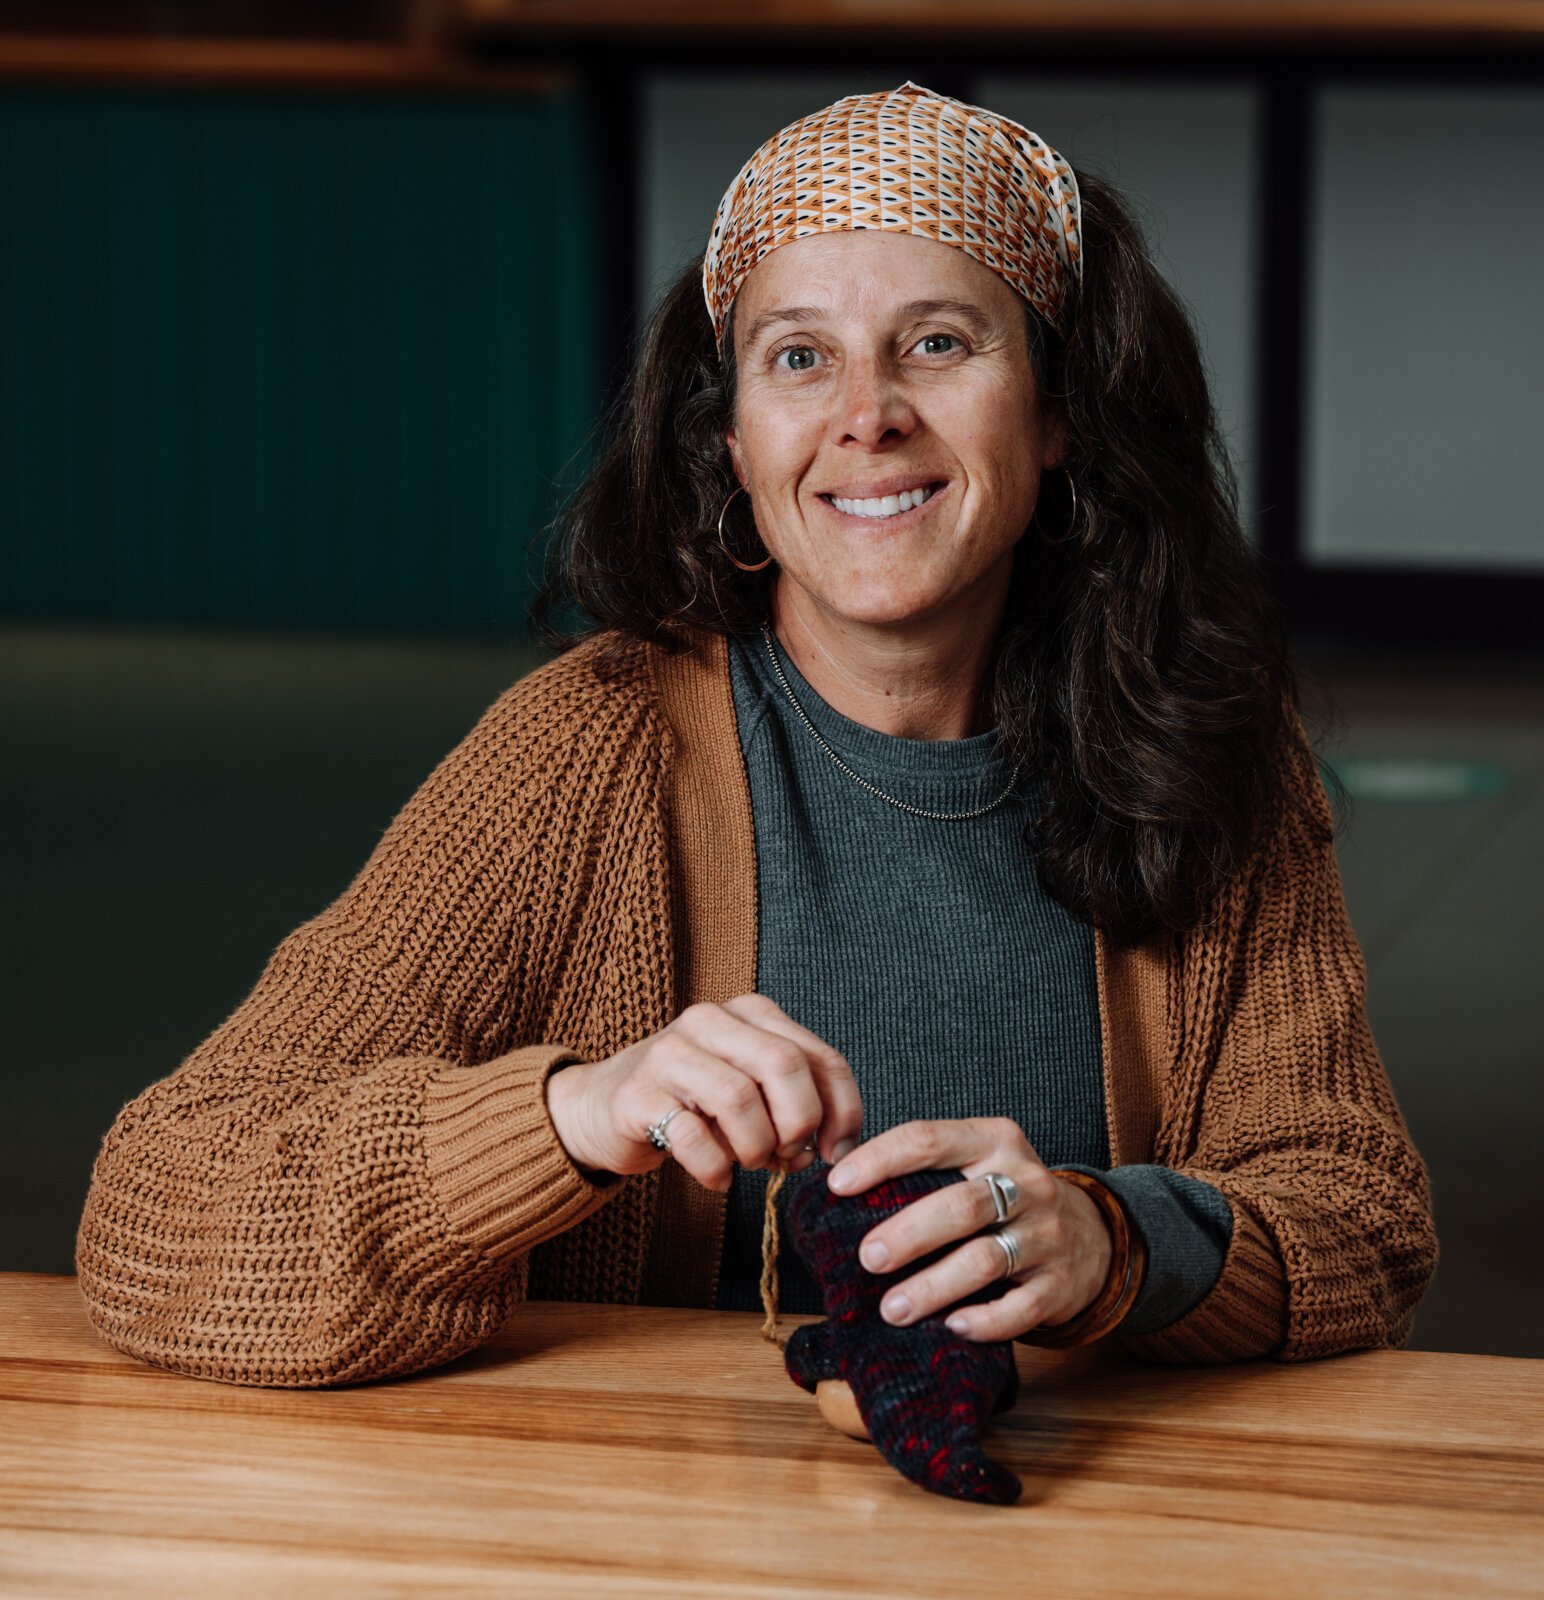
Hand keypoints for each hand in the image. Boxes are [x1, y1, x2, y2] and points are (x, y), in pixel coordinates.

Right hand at [544, 995, 862, 1190]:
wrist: (604, 1106)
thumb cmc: (693, 1100)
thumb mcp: (752, 1086)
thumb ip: (797, 1101)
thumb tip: (838, 1146)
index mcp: (750, 1012)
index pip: (821, 1057)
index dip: (842, 1111)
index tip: (835, 1152)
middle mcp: (710, 1021)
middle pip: (784, 1065)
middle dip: (799, 1123)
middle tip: (788, 1157)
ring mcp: (669, 1053)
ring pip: (739, 1098)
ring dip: (756, 1147)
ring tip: (748, 1162)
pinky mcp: (637, 1096)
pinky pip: (694, 1138)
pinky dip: (716, 1169)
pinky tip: (715, 1175)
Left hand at [825, 1118, 1113, 1340]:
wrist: (1091, 1234)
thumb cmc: (1006, 1196)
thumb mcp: (977, 1162)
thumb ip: (924, 1168)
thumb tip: (838, 1183)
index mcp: (995, 1141)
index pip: (929, 1139)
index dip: (880, 1160)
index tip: (836, 1184)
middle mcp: (1026, 1183)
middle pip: (961, 1206)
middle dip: (908, 1234)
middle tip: (867, 1257)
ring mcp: (1046, 1235)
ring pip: (984, 1260)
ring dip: (932, 1287)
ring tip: (891, 1308)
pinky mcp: (1060, 1285)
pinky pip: (1020, 1308)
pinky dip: (984, 1321)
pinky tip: (951, 1327)